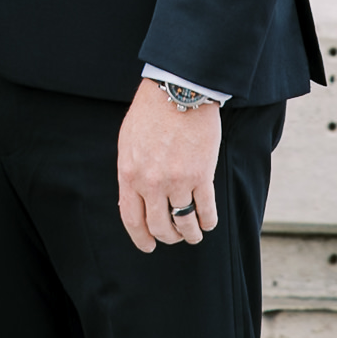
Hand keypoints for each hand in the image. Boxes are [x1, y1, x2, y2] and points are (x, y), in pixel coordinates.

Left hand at [117, 79, 220, 252]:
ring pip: (185, 224)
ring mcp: (177, 181)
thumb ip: (130, 172)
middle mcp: (152, 182)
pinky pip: (206, 211)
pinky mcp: (202, 176)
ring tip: (194, 234)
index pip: (132, 219)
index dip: (141, 238)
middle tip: (174, 236)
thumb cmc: (151, 112)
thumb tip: (133, 199)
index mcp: (130, 174)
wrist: (178, 91)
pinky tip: (208, 221)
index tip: (148, 246)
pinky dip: (208, 221)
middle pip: (160, 227)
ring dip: (190, 234)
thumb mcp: (128, 142)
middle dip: (168, 237)